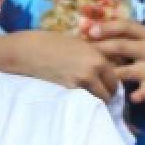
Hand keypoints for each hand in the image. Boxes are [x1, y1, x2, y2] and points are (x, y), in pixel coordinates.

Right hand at [0, 29, 117, 100]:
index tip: (109, 85)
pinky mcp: (68, 91)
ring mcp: (80, 82)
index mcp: (97, 57)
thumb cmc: (52, 42)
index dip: (113, 82)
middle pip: (111, 90)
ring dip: (99, 100)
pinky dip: (86, 102)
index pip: (116, 77)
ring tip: (93, 99)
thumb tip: (112, 65)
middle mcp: (92, 70)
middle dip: (108, 93)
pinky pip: (85, 101)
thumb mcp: (80, 44)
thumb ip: (95, 55)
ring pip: (100, 98)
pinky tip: (82, 99)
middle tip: (103, 94)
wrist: (28, 50)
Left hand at [88, 20, 144, 103]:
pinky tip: (128, 96)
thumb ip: (128, 37)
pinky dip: (133, 95)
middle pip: (121, 47)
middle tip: (83, 53)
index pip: (125, 26)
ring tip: (93, 75)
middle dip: (99, 49)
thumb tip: (93, 29)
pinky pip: (141, 92)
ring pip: (124, 71)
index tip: (89, 31)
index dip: (106, 27)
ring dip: (107, 73)